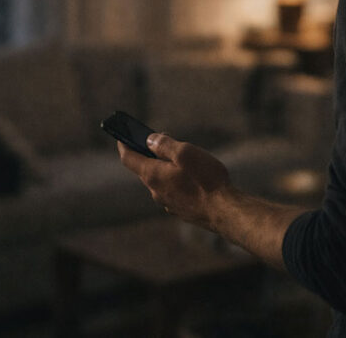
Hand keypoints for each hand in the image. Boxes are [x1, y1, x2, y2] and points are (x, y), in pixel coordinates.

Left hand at [117, 133, 231, 228]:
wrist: (224, 211)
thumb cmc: (206, 180)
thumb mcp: (185, 153)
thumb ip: (164, 145)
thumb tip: (149, 140)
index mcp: (152, 175)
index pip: (128, 158)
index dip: (124, 144)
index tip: (121, 135)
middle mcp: (156, 191)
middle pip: (145, 168)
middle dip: (149, 153)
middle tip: (162, 139)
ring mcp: (167, 202)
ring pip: (160, 180)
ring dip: (164, 167)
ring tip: (180, 157)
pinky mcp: (180, 209)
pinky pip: (171, 190)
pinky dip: (174, 179)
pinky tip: (190, 176)